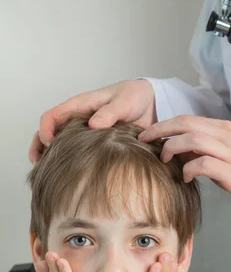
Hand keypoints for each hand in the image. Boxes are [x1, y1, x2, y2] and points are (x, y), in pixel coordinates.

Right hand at [29, 79, 156, 162]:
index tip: (50, 145)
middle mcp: (77, 119)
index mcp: (79, 106)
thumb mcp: (123, 102)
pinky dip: (69, 161)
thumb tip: (93, 125)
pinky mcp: (94, 143)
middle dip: (40, 148)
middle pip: (49, 132)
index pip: (52, 116)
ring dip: (51, 156)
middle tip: (40, 165)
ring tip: (47, 172)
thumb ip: (110, 112)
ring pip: (60, 143)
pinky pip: (76, 151)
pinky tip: (69, 174)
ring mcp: (84, 132)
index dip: (46, 130)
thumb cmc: (133, 97)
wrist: (149, 103)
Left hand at [139, 115, 230, 221]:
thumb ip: (204, 152)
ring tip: (165, 160)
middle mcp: (228, 137)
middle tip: (144, 140)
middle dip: (161, 130)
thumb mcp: (225, 159)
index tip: (147, 134)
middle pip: (187, 123)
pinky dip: (189, 169)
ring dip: (173, 147)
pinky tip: (185, 178)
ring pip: (194, 139)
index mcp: (225, 130)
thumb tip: (178, 151)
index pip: (188, 119)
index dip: (164, 124)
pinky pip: (204, 164)